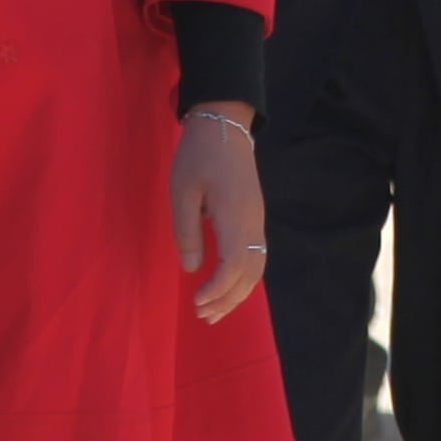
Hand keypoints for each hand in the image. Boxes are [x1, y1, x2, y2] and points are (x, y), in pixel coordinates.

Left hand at [173, 108, 269, 323]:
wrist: (225, 123)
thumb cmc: (198, 155)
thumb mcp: (182, 191)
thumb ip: (187, 231)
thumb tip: (193, 269)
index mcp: (235, 216)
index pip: (234, 266)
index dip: (217, 290)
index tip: (195, 300)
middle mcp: (253, 223)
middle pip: (250, 274)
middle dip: (228, 300)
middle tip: (202, 317)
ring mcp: (258, 219)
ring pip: (257, 267)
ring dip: (238, 293)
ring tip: (215, 311)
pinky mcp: (255, 216)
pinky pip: (256, 256)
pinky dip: (244, 278)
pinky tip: (227, 286)